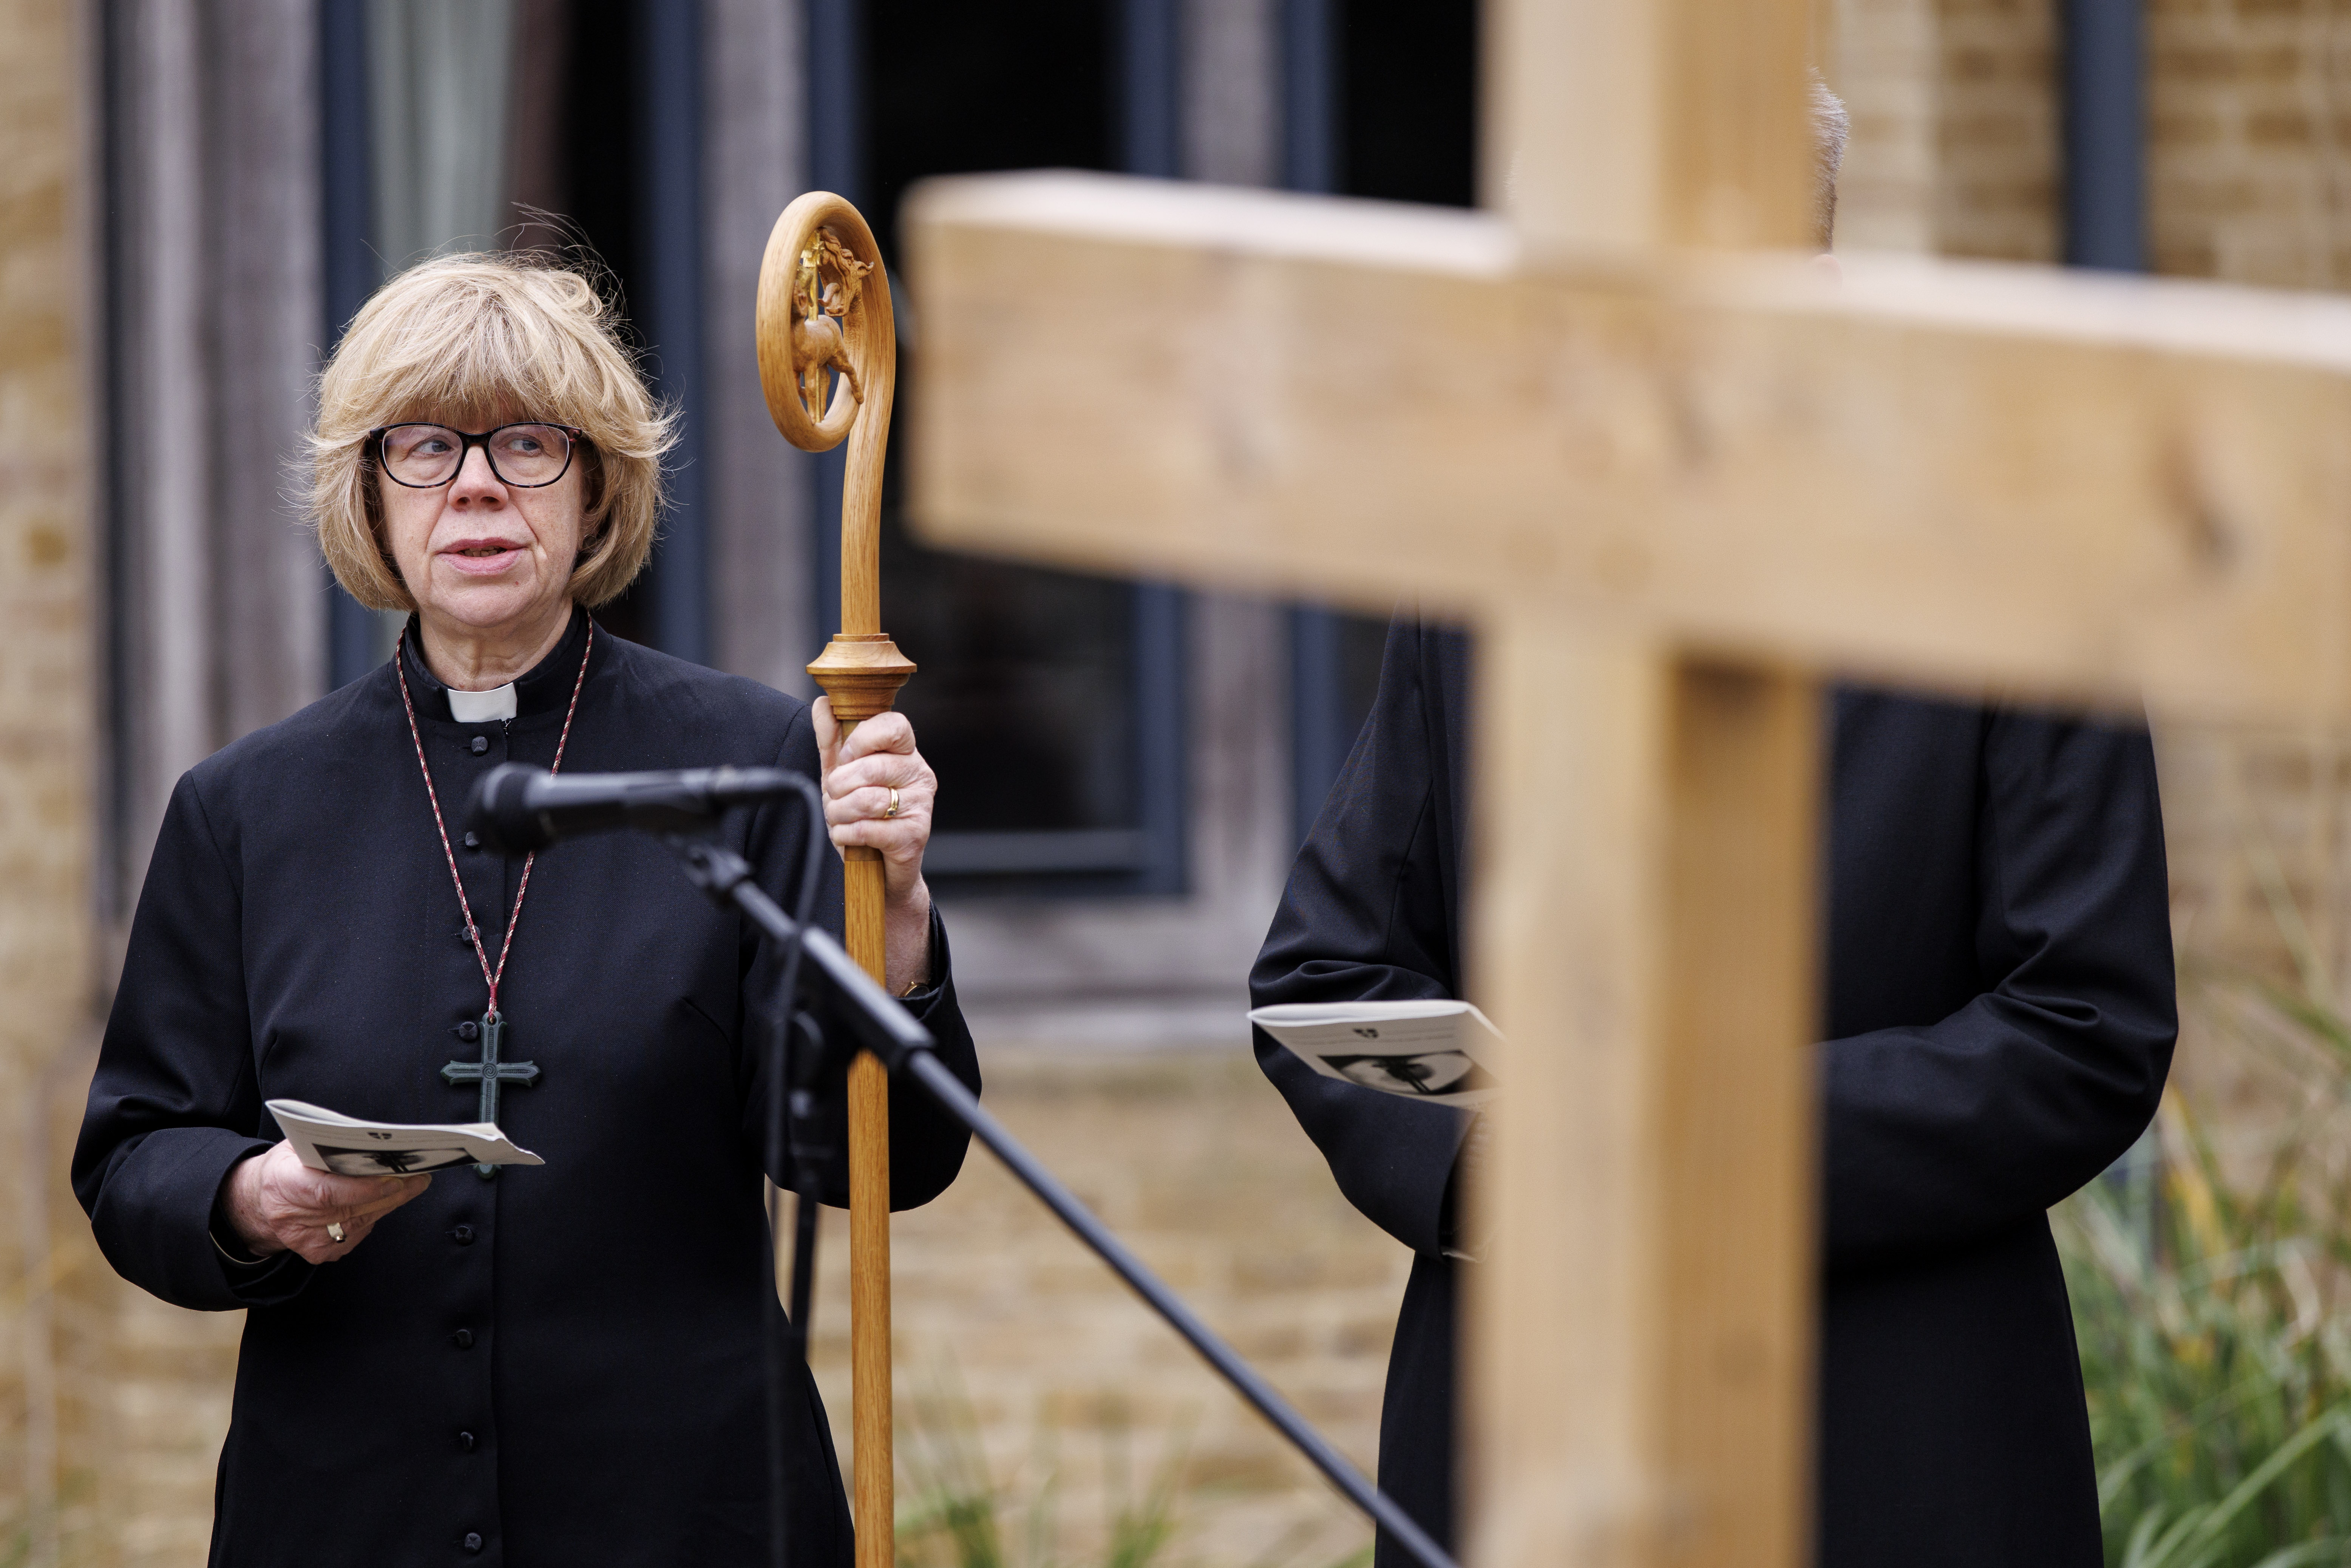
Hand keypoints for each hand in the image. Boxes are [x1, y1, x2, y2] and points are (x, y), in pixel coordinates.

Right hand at [223, 1141, 430, 1263]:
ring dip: (389, 1203)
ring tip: (413, 1184)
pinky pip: (357, 1234)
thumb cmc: (286, 1166)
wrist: (262, 1201)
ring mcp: (305, 1240)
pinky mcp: (318, 1253)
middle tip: (418, 1177)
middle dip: (390, 1193)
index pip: (326, 1192)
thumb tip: (370, 1146)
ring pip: (360, 1223)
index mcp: (283, 1185)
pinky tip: (384, 1200)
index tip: (393, 1180)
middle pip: (351, 1209)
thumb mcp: (297, 1146)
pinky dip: (373, 1216)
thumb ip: (328, 1148)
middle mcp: (291, 1218)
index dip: (362, 1189)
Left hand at [813, 697, 935, 993]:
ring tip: (840, 819)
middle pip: (874, 765)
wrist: (880, 872)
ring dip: (840, 812)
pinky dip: (847, 834)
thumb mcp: (841, 774)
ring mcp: (921, 806)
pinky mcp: (915, 836)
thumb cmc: (863, 817)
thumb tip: (822, 703)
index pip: (895, 725)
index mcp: (906, 753)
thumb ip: (832, 740)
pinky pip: (869, 828)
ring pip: (868, 799)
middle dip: (840, 784)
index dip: (863, 738)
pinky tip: (847, 836)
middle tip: (835, 797)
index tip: (845, 757)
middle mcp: (920, 775)